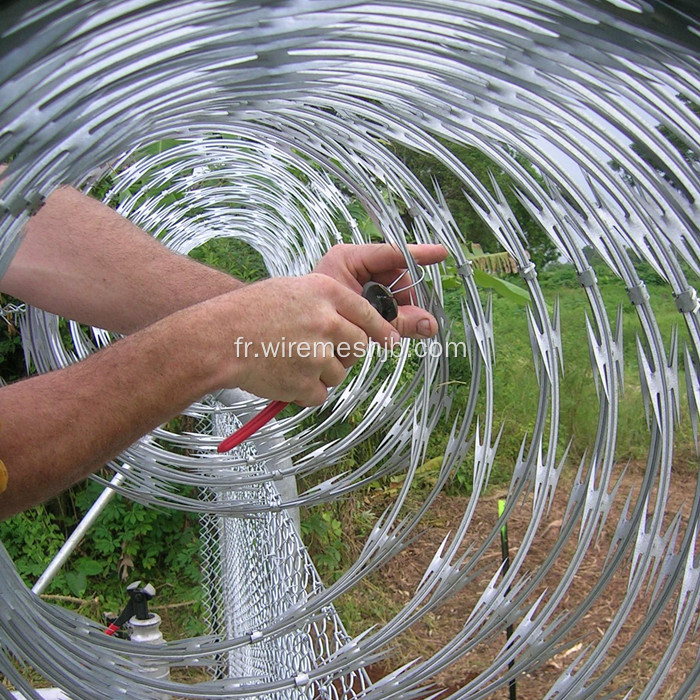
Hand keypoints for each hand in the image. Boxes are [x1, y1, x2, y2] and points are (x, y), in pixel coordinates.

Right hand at [202, 274, 400, 405]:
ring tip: (291, 362)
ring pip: (340, 373)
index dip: (381, 329)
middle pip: (359, 346)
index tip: (389, 340)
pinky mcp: (305, 382)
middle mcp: (327, 322)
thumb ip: (324, 303)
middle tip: (322, 353)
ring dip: (322, 373)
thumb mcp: (291, 290)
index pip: (368, 313)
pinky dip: (305, 391)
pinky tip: (285, 377)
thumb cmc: (247, 312)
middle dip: (346, 353)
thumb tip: (349, 322)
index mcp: (326, 293)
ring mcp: (318, 354)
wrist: (217, 339)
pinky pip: (320, 394)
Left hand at [313, 243, 447, 337]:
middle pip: (396, 276)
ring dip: (397, 310)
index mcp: (348, 258)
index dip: (418, 255)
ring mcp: (357, 279)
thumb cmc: (319, 318)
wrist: (295, 335)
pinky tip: (384, 326)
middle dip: (404, 298)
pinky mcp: (360, 295)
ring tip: (387, 326)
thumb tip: (431, 326)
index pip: (391, 253)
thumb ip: (397, 320)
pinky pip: (386, 301)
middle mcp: (354, 265)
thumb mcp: (362, 317)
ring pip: (393, 291)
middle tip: (406, 319)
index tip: (440, 254)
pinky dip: (390, 314)